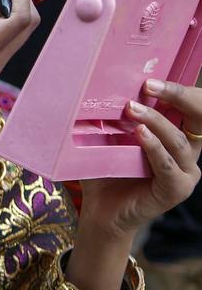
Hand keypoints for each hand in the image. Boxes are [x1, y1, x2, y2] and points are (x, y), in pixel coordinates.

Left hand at [79, 79, 201, 239]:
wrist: (100, 212)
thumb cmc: (106, 172)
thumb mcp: (110, 139)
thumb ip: (114, 118)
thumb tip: (98, 86)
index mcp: (178, 138)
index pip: (193, 109)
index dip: (180, 91)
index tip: (153, 78)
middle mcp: (189, 155)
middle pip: (198, 119)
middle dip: (179, 97)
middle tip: (150, 85)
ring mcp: (186, 173)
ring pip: (179, 141)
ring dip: (156, 121)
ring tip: (132, 108)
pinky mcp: (176, 189)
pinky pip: (167, 165)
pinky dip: (154, 147)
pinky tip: (140, 134)